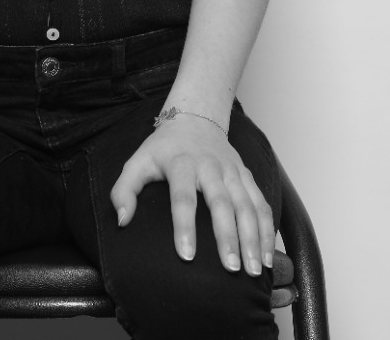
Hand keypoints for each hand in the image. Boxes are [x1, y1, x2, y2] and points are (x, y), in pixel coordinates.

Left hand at [109, 113, 274, 275]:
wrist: (195, 118)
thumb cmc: (163, 148)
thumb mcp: (137, 162)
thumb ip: (123, 190)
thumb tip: (122, 221)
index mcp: (182, 163)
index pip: (183, 198)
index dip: (184, 227)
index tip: (186, 256)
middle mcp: (211, 167)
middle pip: (222, 203)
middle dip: (228, 237)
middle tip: (230, 268)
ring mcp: (232, 171)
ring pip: (248, 205)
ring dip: (254, 238)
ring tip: (254, 269)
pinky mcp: (247, 176)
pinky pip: (261, 203)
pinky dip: (268, 229)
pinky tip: (267, 255)